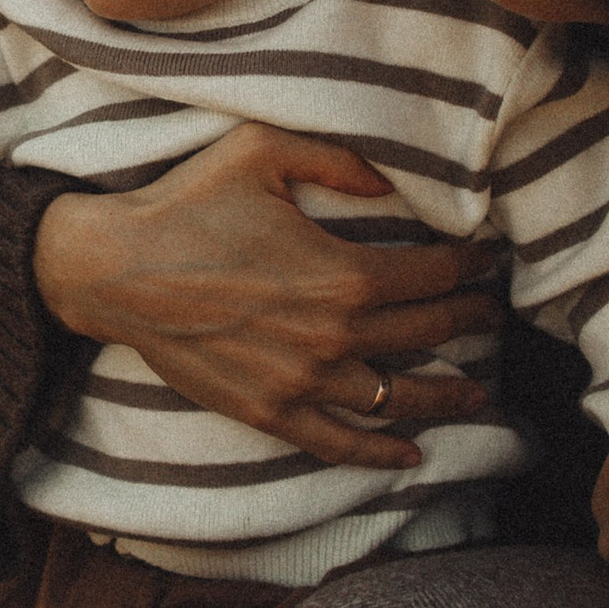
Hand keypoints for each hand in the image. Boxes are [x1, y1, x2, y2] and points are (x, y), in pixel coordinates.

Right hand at [33, 123, 502, 470]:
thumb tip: (396, 180)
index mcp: (344, 274)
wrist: (115, 270)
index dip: (471, 266)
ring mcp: (302, 382)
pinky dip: (379, 455)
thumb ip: (338, 157)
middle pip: (428, 335)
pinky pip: (338, 444)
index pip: (435, 275)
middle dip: (471, 322)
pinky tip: (411, 457)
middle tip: (493, 315)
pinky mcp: (269, 412)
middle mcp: (334, 337)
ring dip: (447, 396)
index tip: (489, 261)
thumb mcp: (263, 151)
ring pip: (398, 399)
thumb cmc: (188, 203)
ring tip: (479, 395)